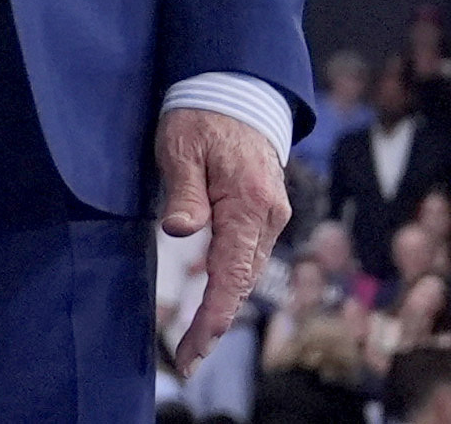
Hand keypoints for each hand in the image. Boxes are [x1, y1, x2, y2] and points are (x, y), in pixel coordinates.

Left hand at [157, 107, 289, 375]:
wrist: (237, 89)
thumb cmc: (203, 115)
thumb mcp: (181, 147)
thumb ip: (183, 192)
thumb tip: (180, 232)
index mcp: (249, 203)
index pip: (230, 274)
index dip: (212, 318)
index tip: (192, 351)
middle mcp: (268, 216)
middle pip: (242, 283)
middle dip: (215, 324)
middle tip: (186, 361)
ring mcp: (270, 215)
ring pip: (247, 272)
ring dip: (223, 306)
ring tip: (194, 341)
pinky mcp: (264, 212)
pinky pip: (248, 256)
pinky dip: (230, 282)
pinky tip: (212, 299)